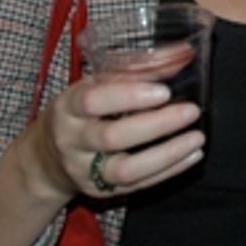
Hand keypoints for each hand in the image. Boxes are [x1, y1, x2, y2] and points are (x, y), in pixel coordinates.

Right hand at [0, 77, 205, 245]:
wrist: (47, 157)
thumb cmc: (82, 110)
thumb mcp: (96, 84)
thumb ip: (137, 69)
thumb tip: (185, 54)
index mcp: (68, 107)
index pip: (93, 101)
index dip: (129, 95)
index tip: (164, 90)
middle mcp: (72, 141)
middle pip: (112, 137)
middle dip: (156, 125)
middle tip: (191, 111)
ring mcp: (84, 171)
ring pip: (126, 170)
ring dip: (167, 154)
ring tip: (198, 138)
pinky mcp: (100, 191)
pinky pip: (137, 185)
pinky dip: (169, 170)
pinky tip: (192, 155)